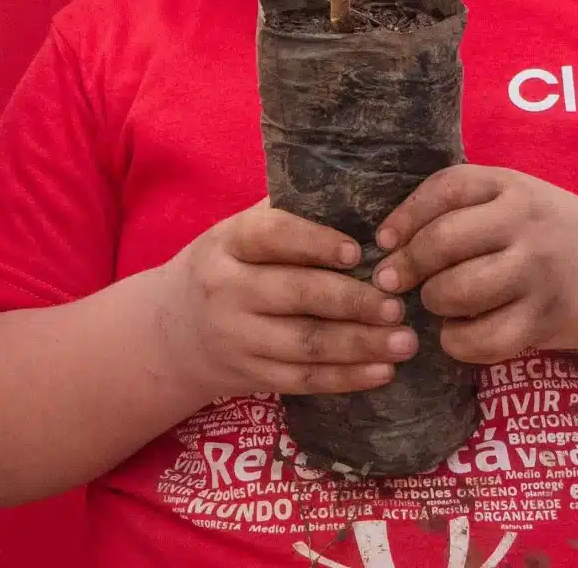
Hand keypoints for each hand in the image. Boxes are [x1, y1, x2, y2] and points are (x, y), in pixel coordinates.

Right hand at [157, 200, 416, 402]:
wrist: (172, 333)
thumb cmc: (226, 269)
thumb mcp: (237, 235)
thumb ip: (286, 217)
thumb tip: (361, 196)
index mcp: (227, 243)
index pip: (270, 237)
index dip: (315, 243)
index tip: (358, 252)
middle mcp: (226, 289)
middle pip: (295, 295)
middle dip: (353, 301)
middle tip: (398, 305)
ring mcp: (235, 337)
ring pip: (305, 344)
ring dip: (360, 345)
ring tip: (405, 341)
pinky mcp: (249, 376)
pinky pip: (303, 380)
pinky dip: (346, 379)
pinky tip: (383, 372)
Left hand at [371, 166, 577, 365]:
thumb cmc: (542, 233)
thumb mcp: (509, 199)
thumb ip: (456, 207)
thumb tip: (386, 241)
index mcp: (512, 187)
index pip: (446, 189)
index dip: (405, 216)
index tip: (384, 241)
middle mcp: (526, 227)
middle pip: (444, 242)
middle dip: (409, 265)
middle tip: (394, 281)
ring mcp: (538, 275)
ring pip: (460, 290)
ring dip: (434, 301)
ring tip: (436, 301)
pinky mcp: (543, 321)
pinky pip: (485, 338)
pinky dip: (458, 341)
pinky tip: (455, 333)